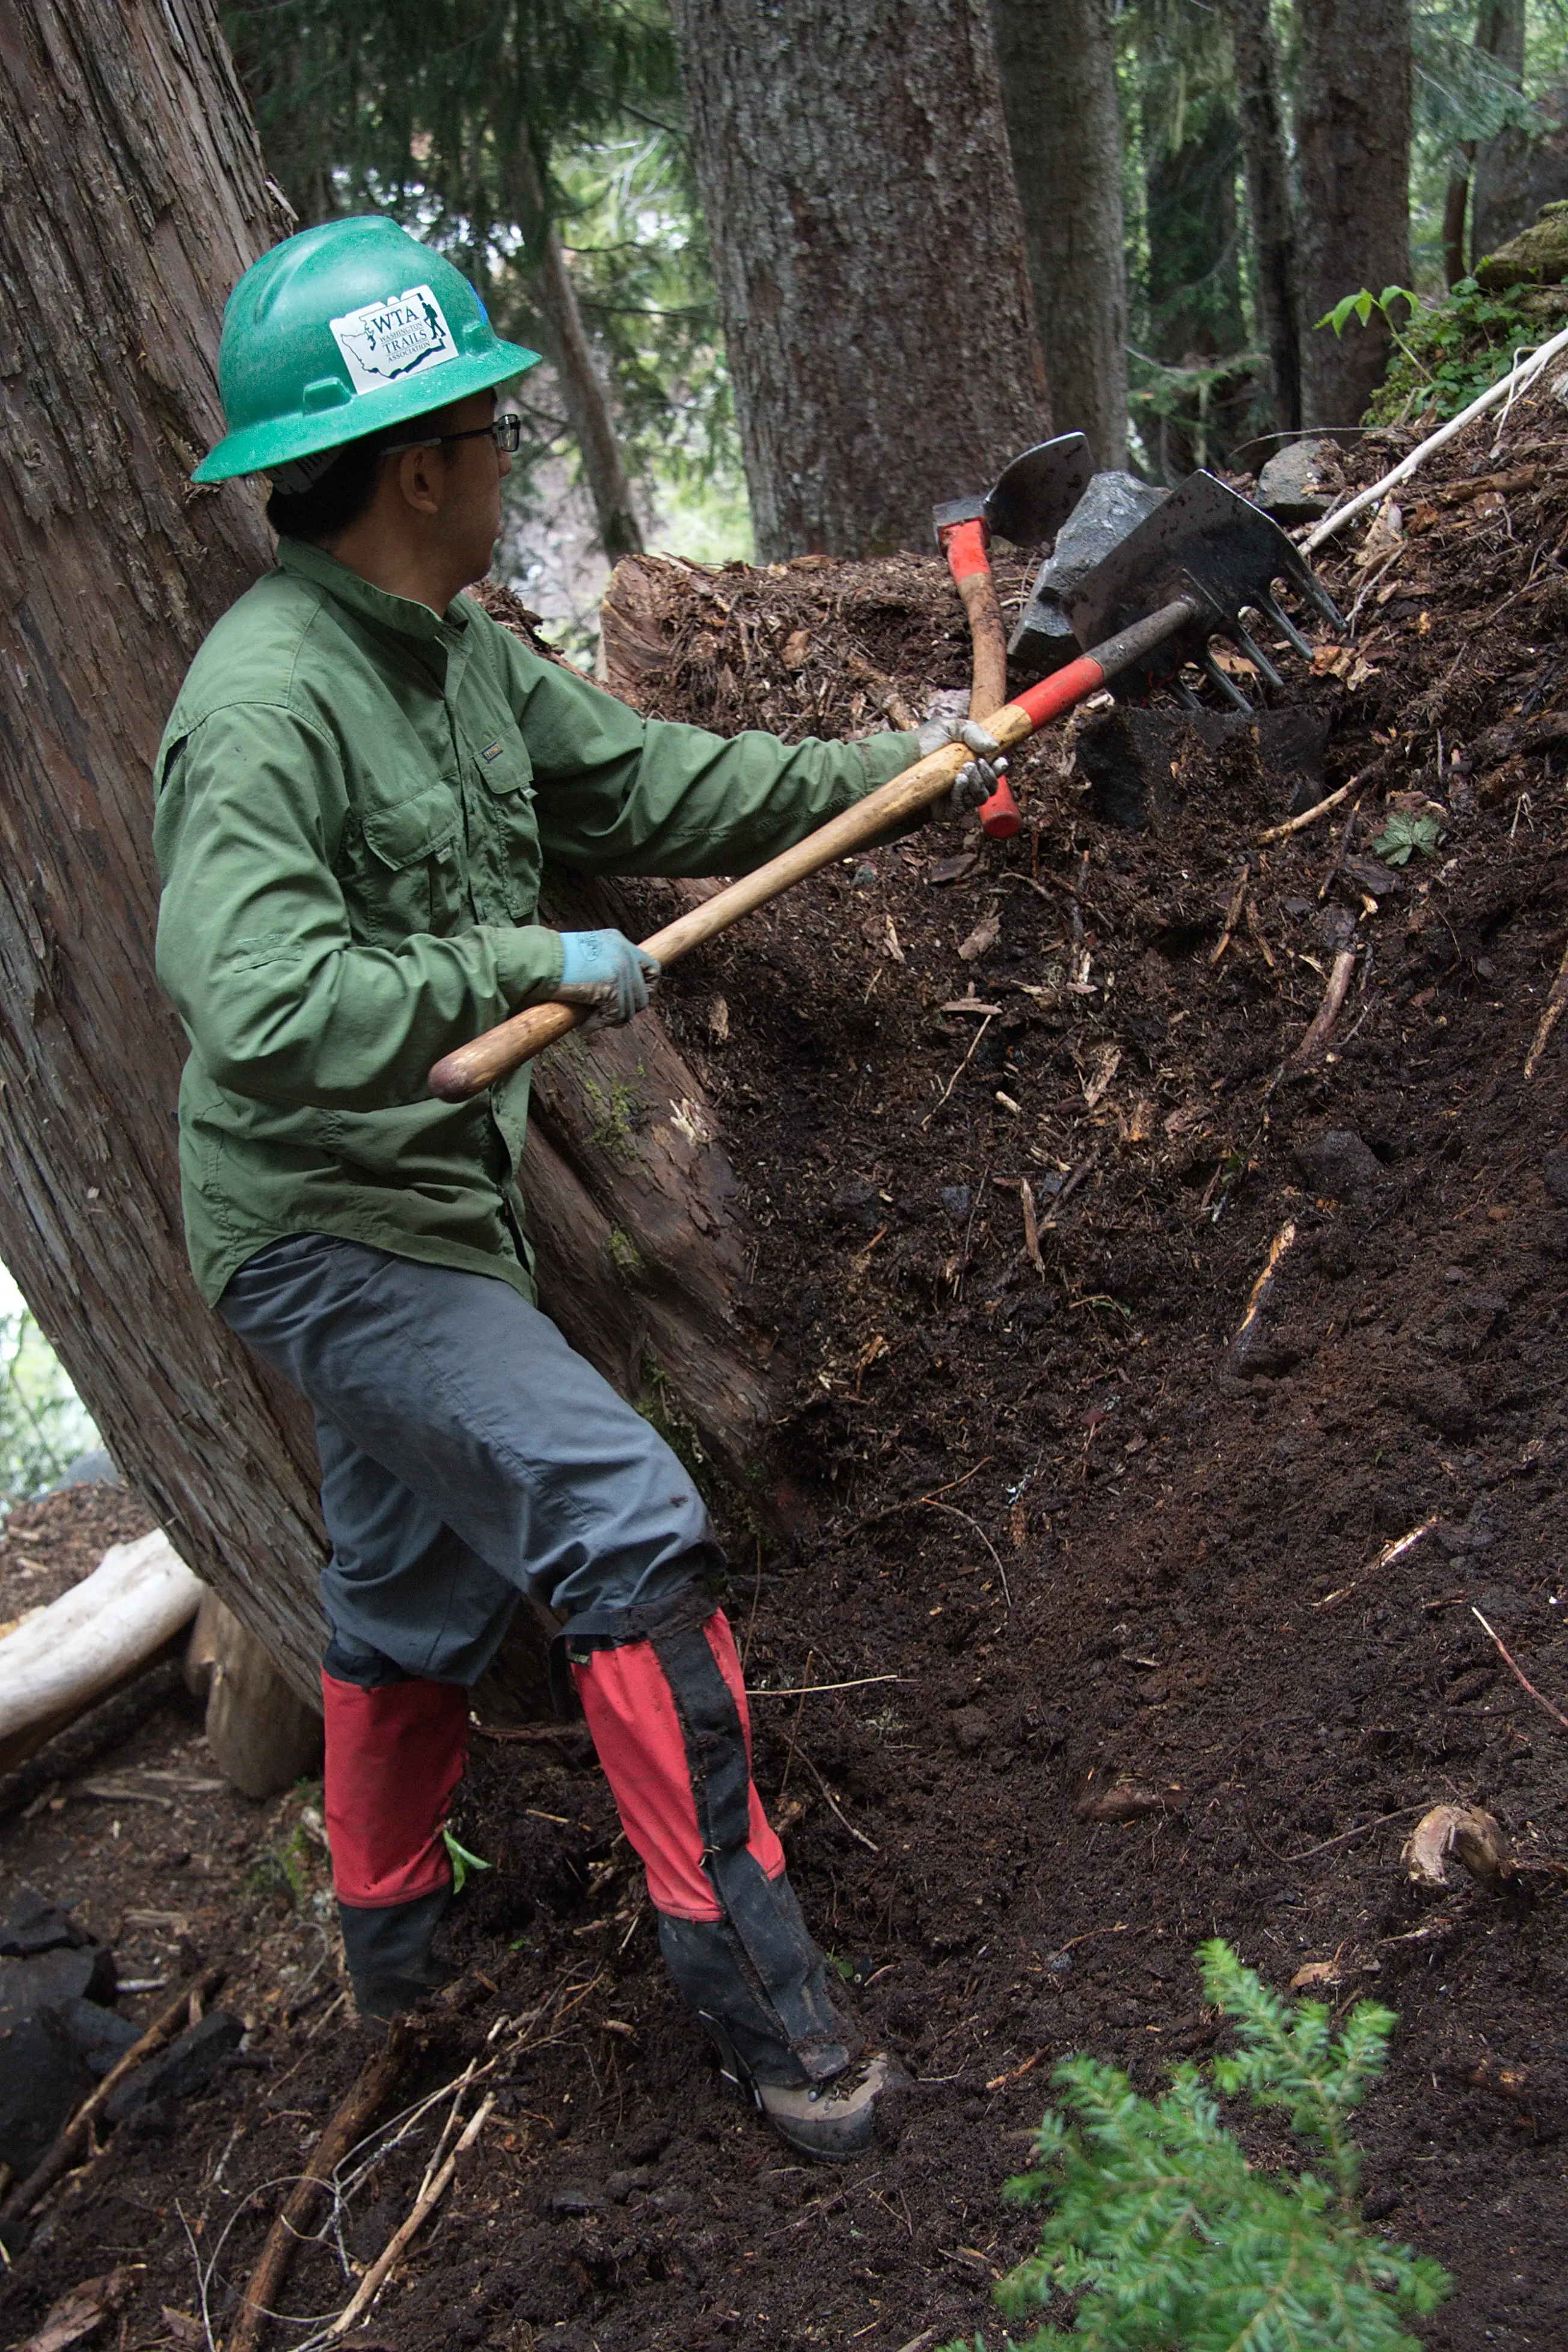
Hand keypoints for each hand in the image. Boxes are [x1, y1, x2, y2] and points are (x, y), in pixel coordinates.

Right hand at [556, 930, 660, 1028]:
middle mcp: (625, 952)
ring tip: (588, 1020)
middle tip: (602, 1016)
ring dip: (609, 1020)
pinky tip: (585, 1024)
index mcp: (618, 941)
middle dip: (624, 1010)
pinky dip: (599, 1024)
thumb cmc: (550, 962)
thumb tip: (618, 1000)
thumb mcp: (586, 957)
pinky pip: (616, 1016)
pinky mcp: (613, 986)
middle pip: (643, 995)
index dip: (645, 989)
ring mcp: (621, 969)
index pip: (651, 968)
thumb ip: (605, 969)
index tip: (631, 1001)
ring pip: (630, 1010)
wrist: (537, 960)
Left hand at [915, 702, 1007, 819]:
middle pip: (990, 787)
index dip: (999, 768)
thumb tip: (993, 746)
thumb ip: (972, 731)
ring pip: (980, 798)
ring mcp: (957, 798)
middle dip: (989, 776)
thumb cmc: (923, 743)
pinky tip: (959, 780)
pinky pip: (963, 806)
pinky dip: (963, 792)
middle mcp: (966, 783)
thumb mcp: (948, 728)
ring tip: (966, 769)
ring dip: (978, 783)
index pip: (993, 771)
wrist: (900, 759)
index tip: (1000, 760)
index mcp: (970, 764)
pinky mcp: (946, 811)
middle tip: (978, 762)